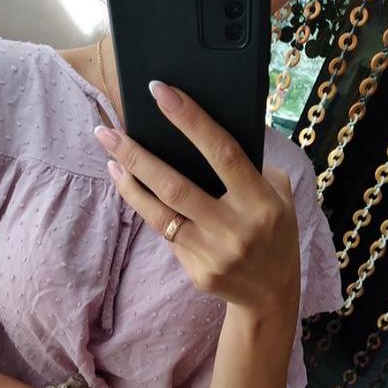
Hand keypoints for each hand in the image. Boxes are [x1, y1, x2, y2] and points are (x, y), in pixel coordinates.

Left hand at [94, 81, 301, 320]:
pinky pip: (166, 234)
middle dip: (137, 155)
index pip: (221, 152)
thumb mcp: (279, 197)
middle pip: (175, 186)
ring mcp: (212, 253)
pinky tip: (132, 188)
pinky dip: (147, 209)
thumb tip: (208, 134)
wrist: (271, 294)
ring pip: (159, 214)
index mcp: (259, 202)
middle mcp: (234, 228)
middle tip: (107, 132)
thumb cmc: (274, 234)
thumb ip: (252, 168)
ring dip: (130, 184)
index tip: (160, 92)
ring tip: (110, 159)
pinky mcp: (196, 272)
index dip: (190, 119)